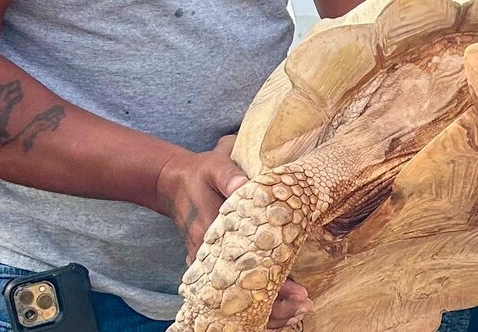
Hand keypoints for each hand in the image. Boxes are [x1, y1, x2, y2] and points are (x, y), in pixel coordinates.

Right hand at [155, 135, 313, 328]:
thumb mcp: (214, 168)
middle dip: (274, 308)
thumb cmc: (199, 175)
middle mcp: (209, 260)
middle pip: (242, 298)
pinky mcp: (213, 265)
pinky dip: (256, 302)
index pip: (244, 274)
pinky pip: (234, 292)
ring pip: (238, 300)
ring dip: (268, 309)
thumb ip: (228, 176)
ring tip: (298, 308)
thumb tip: (245, 185)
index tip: (297, 292)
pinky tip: (280, 301)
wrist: (172, 182)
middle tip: (304, 304)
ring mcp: (210, 266)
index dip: (272, 288)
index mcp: (212, 238)